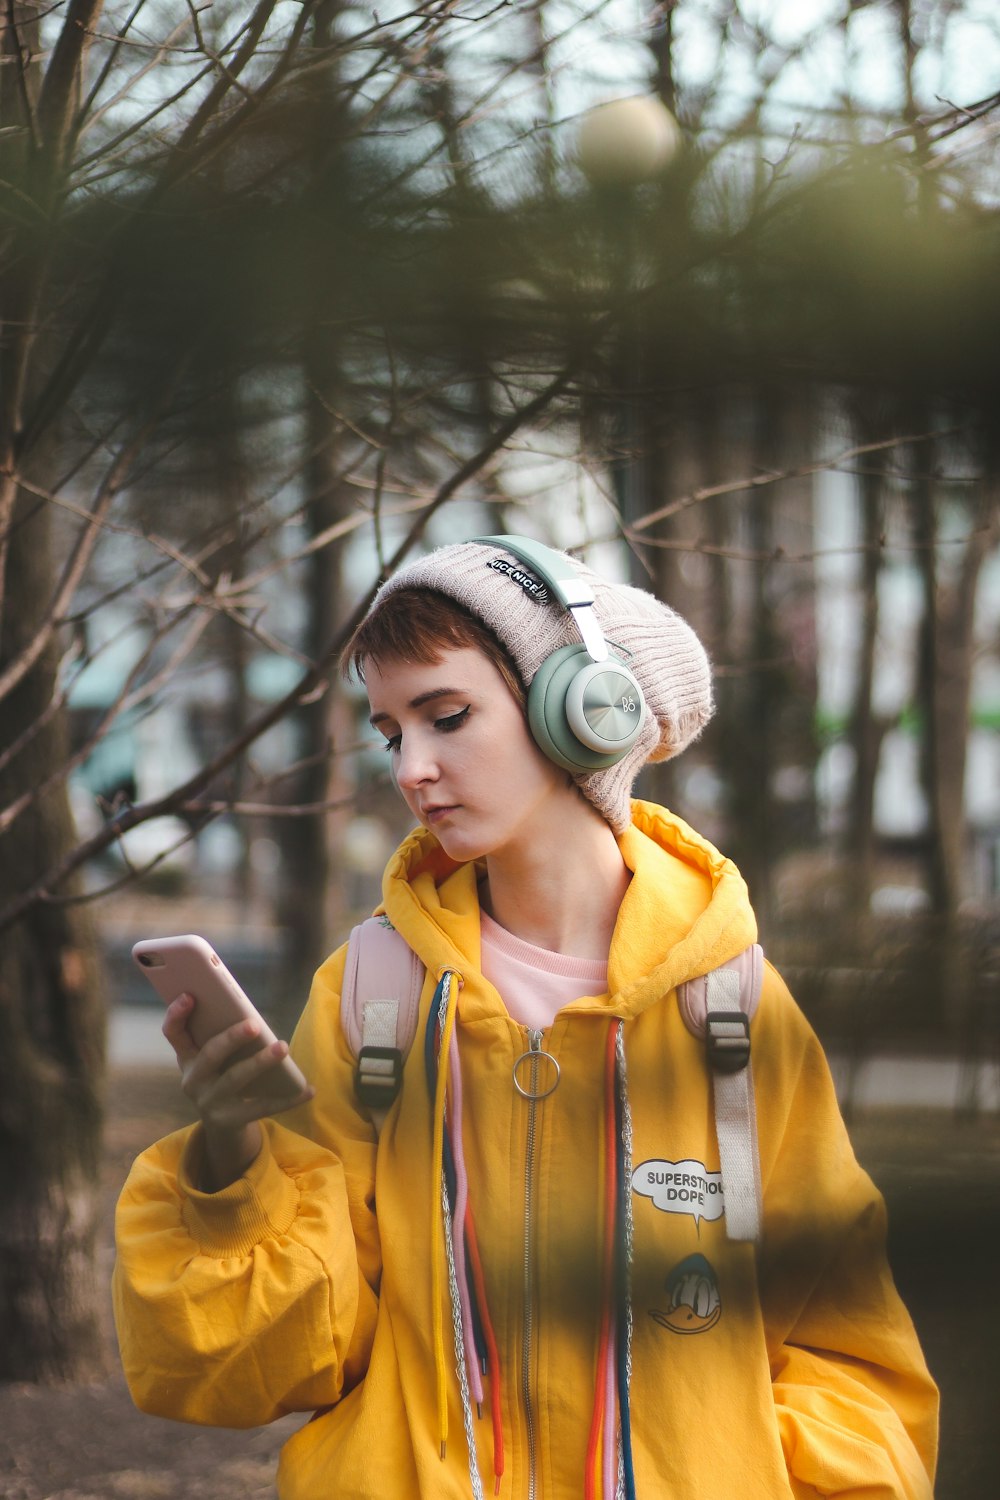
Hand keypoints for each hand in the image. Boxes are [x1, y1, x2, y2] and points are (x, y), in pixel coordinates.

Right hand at [162, 992, 313, 1190]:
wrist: (222, 1123)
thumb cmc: (223, 1075)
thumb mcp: (214, 1058)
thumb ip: (221, 1036)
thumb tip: (251, 1013)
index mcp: (187, 1057)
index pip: (173, 1033)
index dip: (177, 1014)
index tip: (190, 995)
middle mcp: (193, 1080)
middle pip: (210, 1054)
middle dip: (231, 1038)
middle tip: (254, 1024)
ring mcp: (210, 1102)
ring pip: (236, 1078)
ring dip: (261, 1061)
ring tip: (283, 1047)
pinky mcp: (230, 1120)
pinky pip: (262, 1107)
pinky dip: (288, 1098)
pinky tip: (308, 1090)